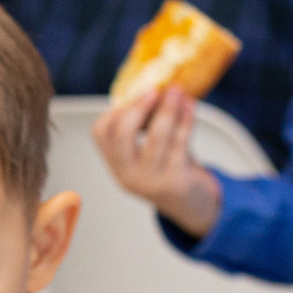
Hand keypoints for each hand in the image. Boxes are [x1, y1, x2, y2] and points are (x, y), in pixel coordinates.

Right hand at [92, 87, 221, 236]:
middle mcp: (128, 174)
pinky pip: (181, 141)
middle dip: (139, 106)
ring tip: (177, 90)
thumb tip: (154, 87)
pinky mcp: (176, 180)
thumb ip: (145, 126)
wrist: (191, 204)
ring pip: (156, 135)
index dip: (115, 109)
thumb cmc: (170, 169)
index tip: (134, 94)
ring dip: (168, 108)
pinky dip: (186, 119)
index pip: (101, 132)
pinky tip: (190, 105)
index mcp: (116, 164)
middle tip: (153, 89)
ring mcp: (151, 179)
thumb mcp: (148, 153)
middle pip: (123, 133)